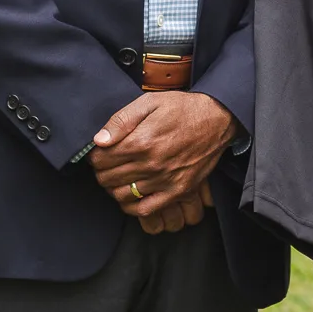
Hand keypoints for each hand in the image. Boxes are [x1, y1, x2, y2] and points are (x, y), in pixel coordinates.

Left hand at [89, 91, 235, 232]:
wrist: (217, 118)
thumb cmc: (182, 108)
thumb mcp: (150, 102)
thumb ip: (121, 120)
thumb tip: (100, 140)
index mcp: (141, 141)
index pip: (101, 160)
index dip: (95, 157)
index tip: (100, 153)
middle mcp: (151, 164)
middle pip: (109, 179)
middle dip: (102, 172)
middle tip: (107, 165)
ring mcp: (165, 180)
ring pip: (122, 195)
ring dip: (114, 188)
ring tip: (118, 177)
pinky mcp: (178, 191)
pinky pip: (146, 209)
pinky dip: (132, 206)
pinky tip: (131, 195)